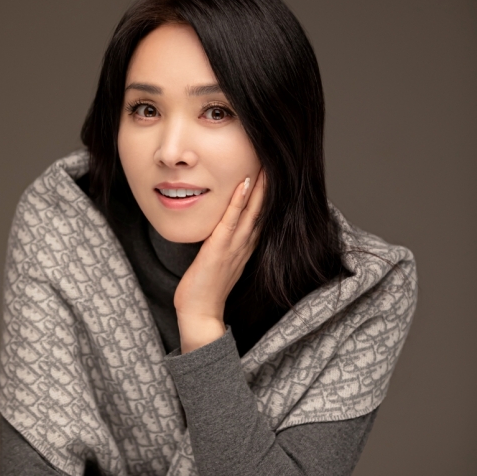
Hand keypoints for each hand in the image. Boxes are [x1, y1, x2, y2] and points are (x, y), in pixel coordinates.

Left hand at [174, 169, 264, 352]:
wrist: (200, 313)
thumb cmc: (204, 289)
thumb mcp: (218, 262)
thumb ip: (223, 245)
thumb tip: (220, 230)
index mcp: (245, 247)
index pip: (260, 216)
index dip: (268, 195)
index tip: (273, 174)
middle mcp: (245, 245)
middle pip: (262, 210)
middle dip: (270, 186)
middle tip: (276, 161)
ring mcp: (234, 246)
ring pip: (252, 211)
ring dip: (260, 187)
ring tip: (267, 164)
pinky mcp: (220, 248)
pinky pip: (231, 220)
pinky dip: (239, 201)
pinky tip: (244, 183)